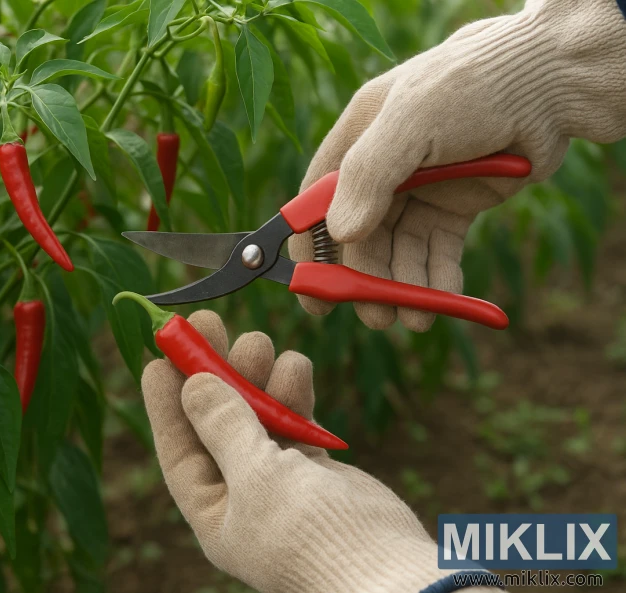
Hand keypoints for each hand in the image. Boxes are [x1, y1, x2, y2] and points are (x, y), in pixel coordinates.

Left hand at [141, 311, 494, 592]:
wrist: (392, 570)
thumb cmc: (313, 533)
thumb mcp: (256, 477)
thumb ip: (224, 426)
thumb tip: (192, 384)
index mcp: (213, 511)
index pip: (178, 447)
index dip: (166, 401)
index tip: (160, 354)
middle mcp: (242, 495)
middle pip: (218, 424)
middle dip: (215, 374)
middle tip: (212, 324)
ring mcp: (281, 481)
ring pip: (258, 417)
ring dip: (257, 377)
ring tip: (260, 341)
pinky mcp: (316, 470)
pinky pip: (295, 423)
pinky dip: (293, 393)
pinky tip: (295, 364)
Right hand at [290, 0, 625, 331]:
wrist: (550, 85)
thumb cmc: (474, 86)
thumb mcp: (412, 121)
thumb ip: (369, 175)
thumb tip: (341, 234)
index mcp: (356, 140)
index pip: (315, 201)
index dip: (311, 247)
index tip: (312, 291)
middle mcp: (382, 168)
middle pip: (359, 235)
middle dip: (366, 278)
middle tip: (376, 316)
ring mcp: (419, 190)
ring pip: (399, 249)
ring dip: (404, 287)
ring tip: (416, 320)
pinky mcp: (455, 206)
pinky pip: (438, 251)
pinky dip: (439, 278)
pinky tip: (443, 301)